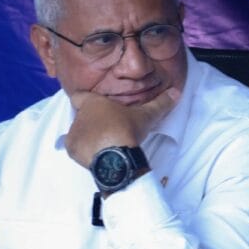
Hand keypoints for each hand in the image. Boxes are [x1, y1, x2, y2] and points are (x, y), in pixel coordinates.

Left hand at [64, 87, 179, 167]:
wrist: (116, 156)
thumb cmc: (127, 130)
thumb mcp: (146, 116)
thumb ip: (160, 104)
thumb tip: (176, 92)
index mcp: (93, 103)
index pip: (78, 96)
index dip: (85, 100)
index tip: (95, 107)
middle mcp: (79, 116)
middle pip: (81, 116)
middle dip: (92, 121)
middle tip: (109, 129)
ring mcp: (74, 133)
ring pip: (78, 132)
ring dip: (89, 136)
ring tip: (106, 144)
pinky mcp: (72, 150)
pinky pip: (76, 148)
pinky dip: (84, 151)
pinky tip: (98, 154)